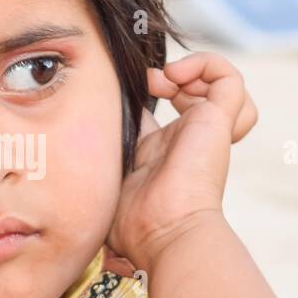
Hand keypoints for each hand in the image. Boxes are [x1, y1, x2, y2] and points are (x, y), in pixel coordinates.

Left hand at [107, 51, 257, 271]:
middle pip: (196, 92)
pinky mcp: (219, 122)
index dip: (151, 90)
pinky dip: (206, 65)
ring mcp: (208, 129)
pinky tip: (177, 78)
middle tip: (151, 82)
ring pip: (224, 84)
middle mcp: (191, 138)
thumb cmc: (133, 223)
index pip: (168, 111)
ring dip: (194, 69)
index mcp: (164, 151)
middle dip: (174, 75)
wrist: (164, 232)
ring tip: (168, 80)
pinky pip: (229, 78)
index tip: (131, 87)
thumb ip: (97, 158)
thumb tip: (67, 143)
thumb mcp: (106, 178)